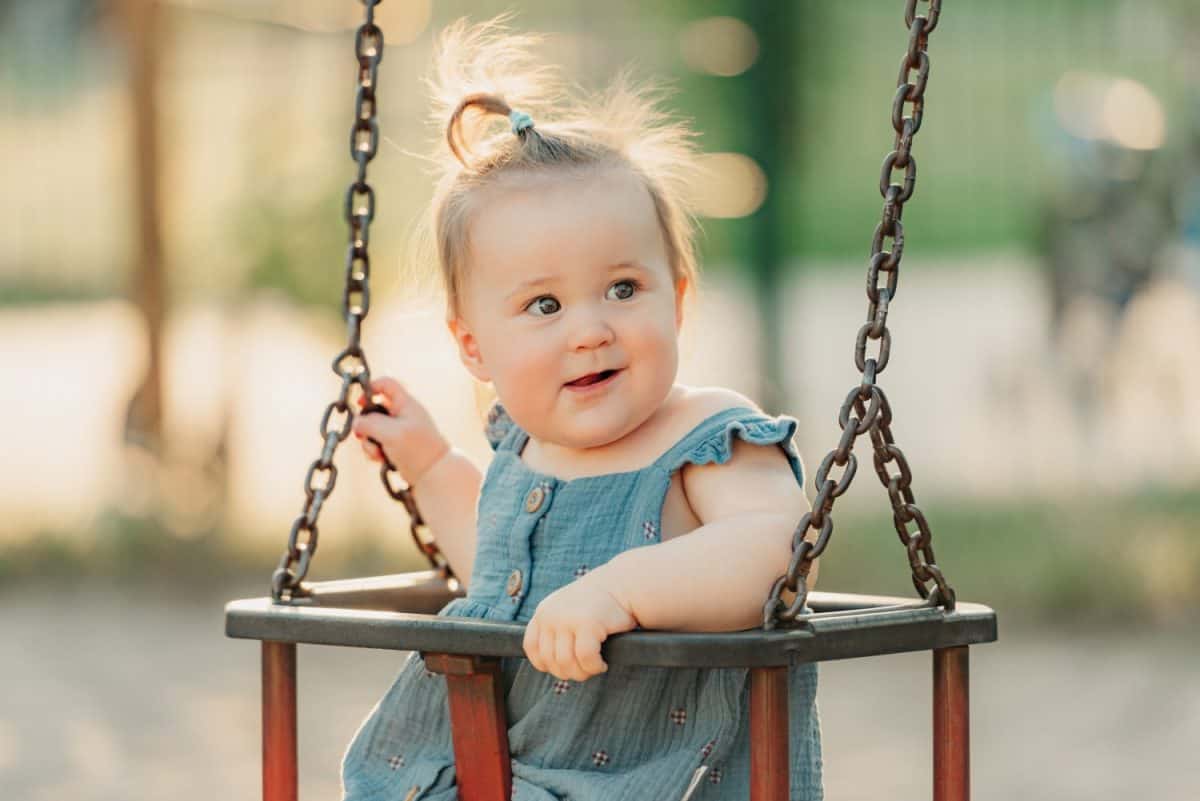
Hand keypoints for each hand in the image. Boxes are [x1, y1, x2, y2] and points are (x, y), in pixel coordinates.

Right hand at [352, 377, 449, 485]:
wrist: (434, 473)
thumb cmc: (417, 448)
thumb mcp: (391, 432)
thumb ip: (370, 423)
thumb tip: (356, 423)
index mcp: (405, 404)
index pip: (386, 383)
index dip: (371, 388)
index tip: (360, 403)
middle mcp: (401, 414)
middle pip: (373, 409)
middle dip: (365, 423)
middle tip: (362, 435)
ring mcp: (398, 430)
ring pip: (372, 429)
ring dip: (369, 441)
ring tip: (377, 453)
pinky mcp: (394, 445)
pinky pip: (376, 443)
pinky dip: (374, 451)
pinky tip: (380, 460)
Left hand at [522, 578, 637, 681]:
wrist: (623, 584)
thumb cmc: (599, 604)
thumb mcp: (567, 611)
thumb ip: (555, 631)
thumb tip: (552, 665)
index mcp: (543, 612)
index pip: (532, 648)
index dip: (546, 664)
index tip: (564, 666)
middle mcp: (550, 615)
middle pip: (550, 660)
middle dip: (569, 672)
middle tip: (586, 669)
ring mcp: (567, 619)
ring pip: (566, 663)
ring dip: (582, 672)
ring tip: (594, 667)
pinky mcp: (587, 624)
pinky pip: (585, 659)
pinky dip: (594, 667)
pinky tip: (602, 664)